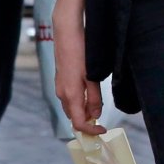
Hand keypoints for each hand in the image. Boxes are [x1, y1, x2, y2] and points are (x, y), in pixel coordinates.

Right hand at [51, 8, 105, 134]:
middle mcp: (62, 94)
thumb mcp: (92, 76)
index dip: (91, 130)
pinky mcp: (60, 79)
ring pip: (72, 107)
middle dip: (87, 120)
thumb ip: (94, 98)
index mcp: (71, 95)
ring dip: (84, 109)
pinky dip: (79, 100)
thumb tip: (96, 115)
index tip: (103, 130)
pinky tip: (89, 90)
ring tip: (98, 102)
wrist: (67, 33)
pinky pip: (69, 97)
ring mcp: (59, 86)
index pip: (78, 123)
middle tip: (102, 116)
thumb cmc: (81, 52)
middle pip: (74, 116)